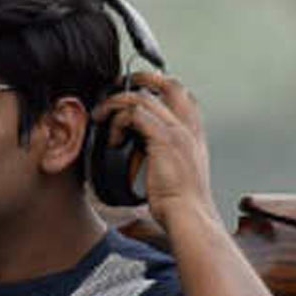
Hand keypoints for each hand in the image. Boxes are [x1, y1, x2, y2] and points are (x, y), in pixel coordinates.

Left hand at [91, 72, 218, 226]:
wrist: (190, 217)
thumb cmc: (180, 206)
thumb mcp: (171, 175)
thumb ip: (157, 159)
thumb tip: (134, 161)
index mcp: (194, 135)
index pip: (181, 96)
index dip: (158, 87)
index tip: (136, 92)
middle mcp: (189, 128)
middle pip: (170, 84)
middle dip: (141, 78)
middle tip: (118, 85)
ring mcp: (178, 132)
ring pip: (144, 97)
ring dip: (117, 103)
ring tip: (101, 116)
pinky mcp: (164, 140)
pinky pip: (135, 115)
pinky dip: (118, 123)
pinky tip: (112, 140)